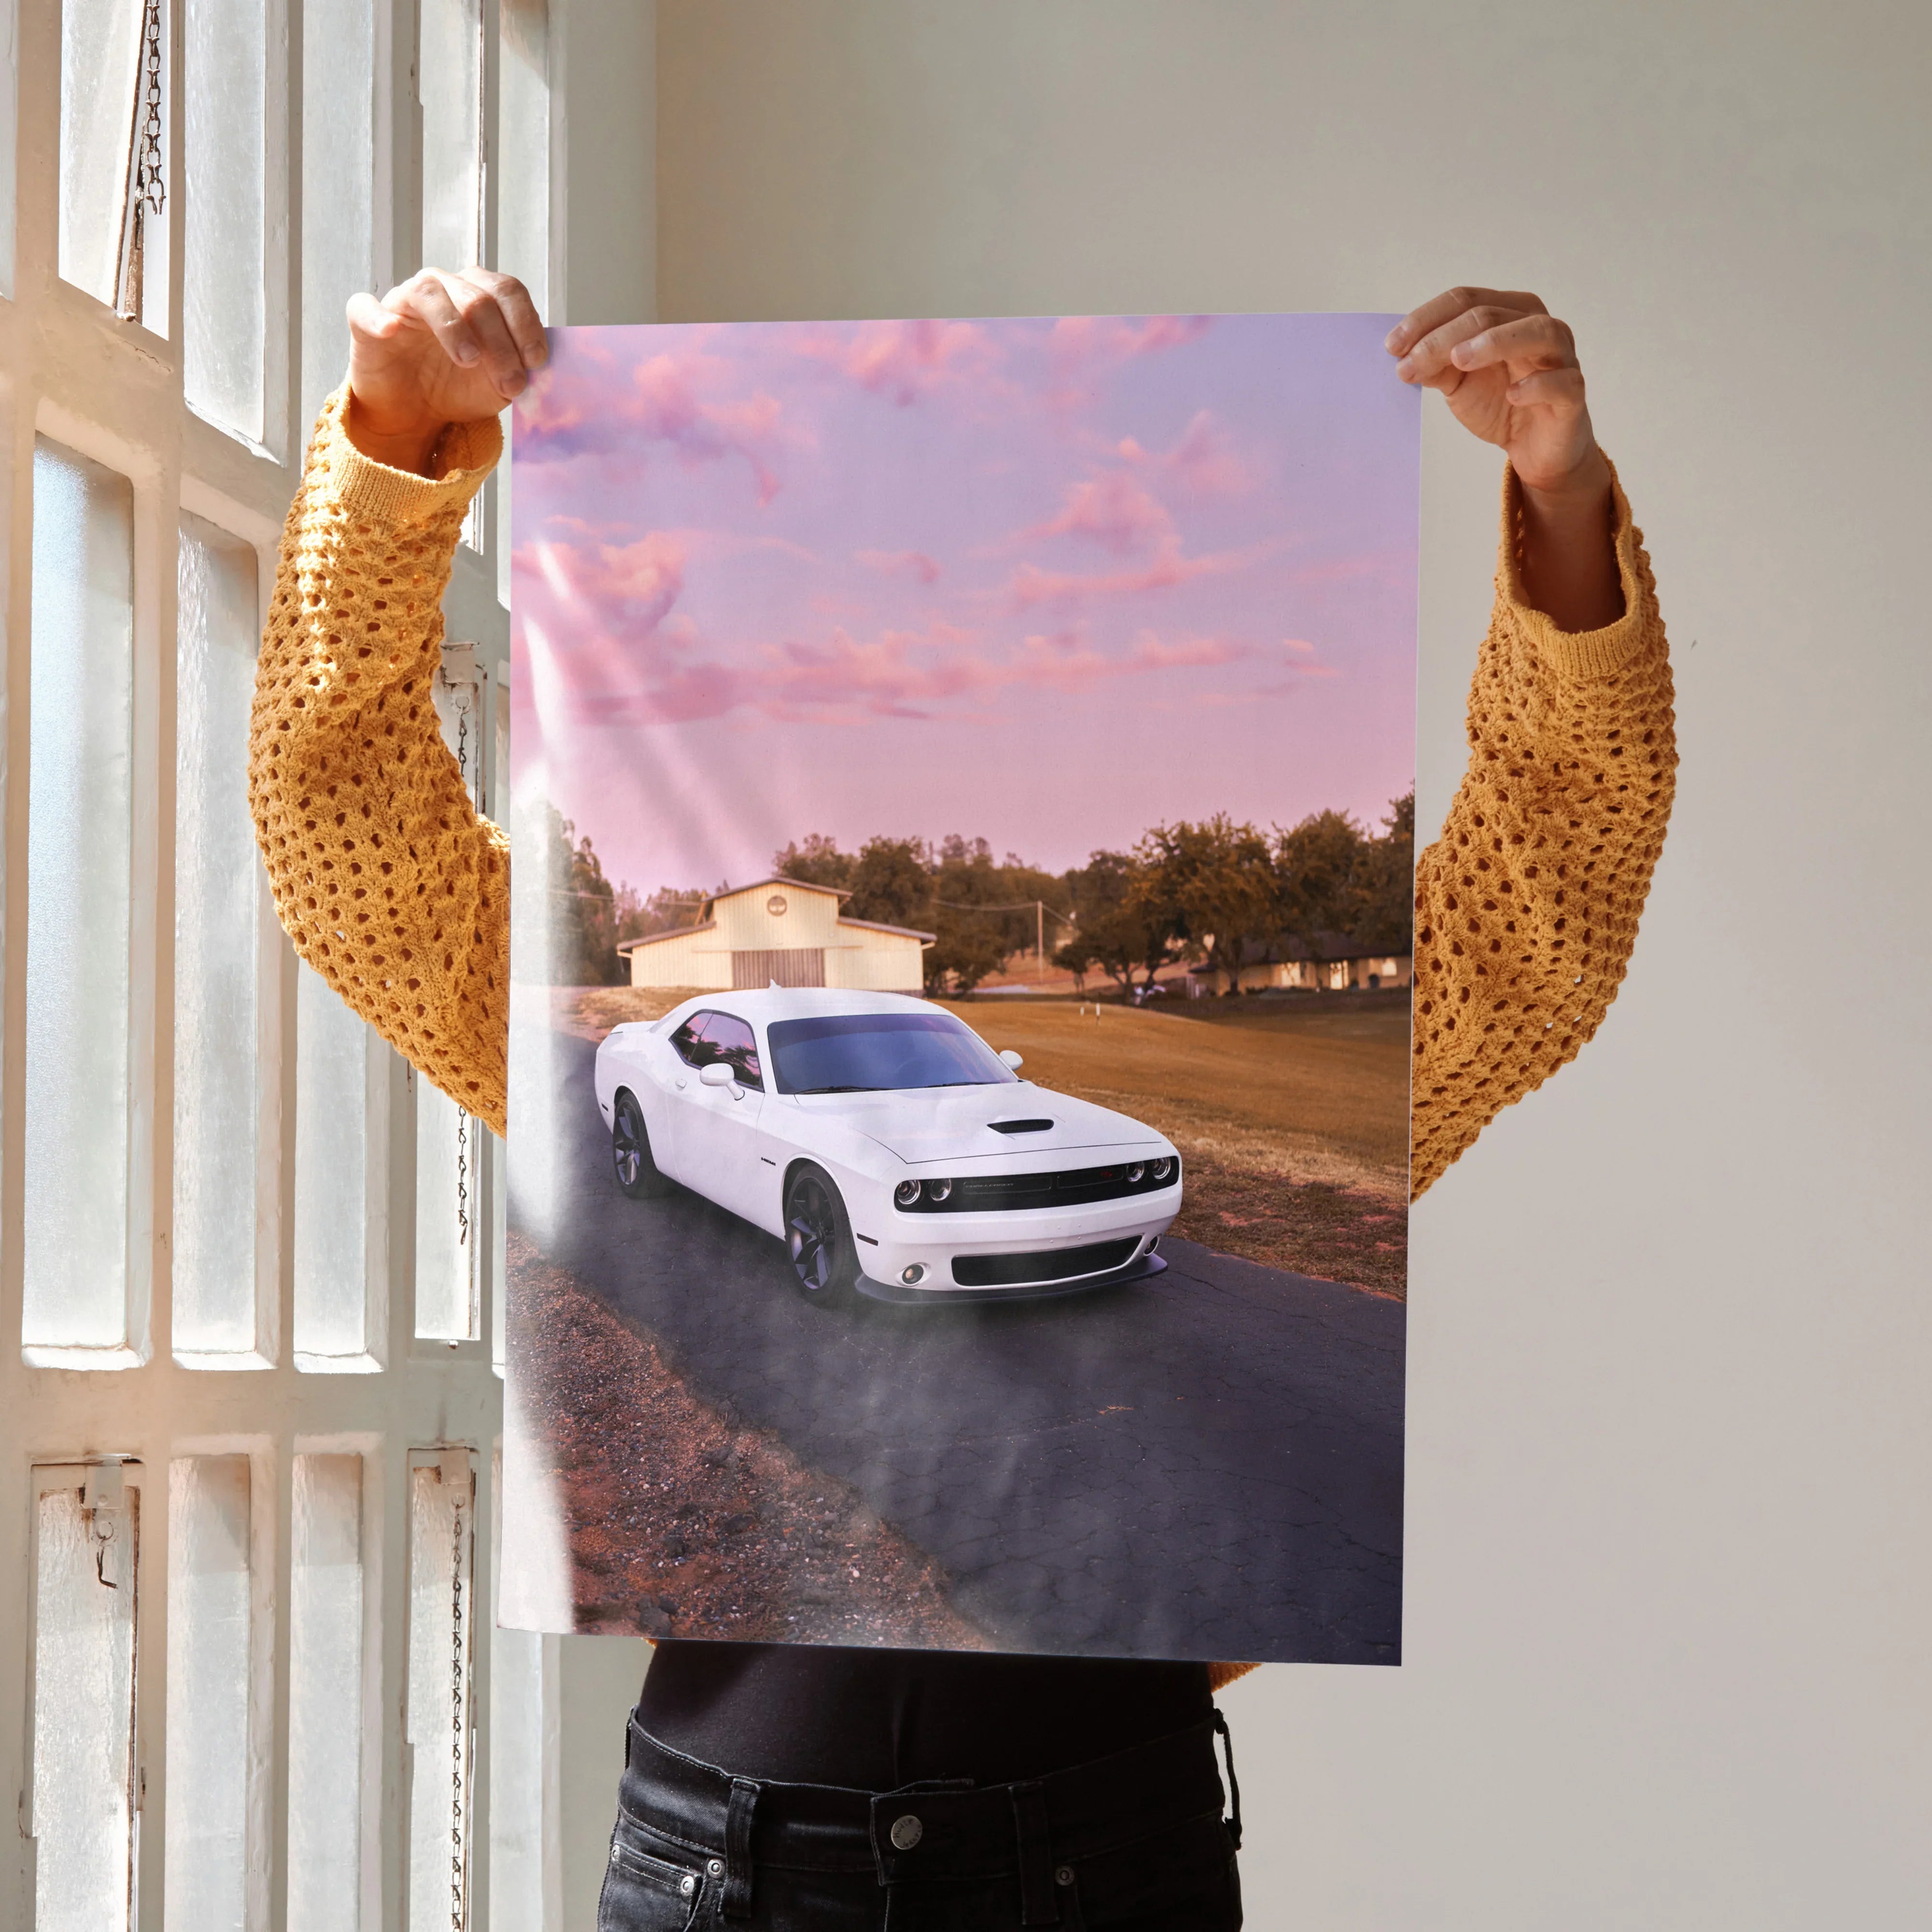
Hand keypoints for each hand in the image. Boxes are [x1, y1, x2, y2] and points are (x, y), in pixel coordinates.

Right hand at [344, 267, 546, 474]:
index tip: (537, 361)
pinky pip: (365, 307)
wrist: (416, 413)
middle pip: (477, 297)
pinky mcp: (367, 321)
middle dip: (501, 343)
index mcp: (479, 295)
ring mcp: (404, 301)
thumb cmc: (459, 387)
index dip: (526, 324)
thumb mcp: (500, 384)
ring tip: (468, 361)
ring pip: (430, 293)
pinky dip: (378, 317)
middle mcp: (444, 288)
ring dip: (454, 327)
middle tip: (511, 383)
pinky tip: (391, 331)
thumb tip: (545, 370)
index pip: (507, 291)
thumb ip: (522, 369)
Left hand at [1389, 287, 1621, 628]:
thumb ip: (1436, 365)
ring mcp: (1561, 357)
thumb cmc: (1500, 403)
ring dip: (1494, 342)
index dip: (1426, 319)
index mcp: (1508, 313)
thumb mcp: (1458, 382)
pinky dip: (1537, 384)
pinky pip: (1562, 381)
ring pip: (1536, 332)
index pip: (1465, 300)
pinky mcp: (1573, 393)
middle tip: (1409, 364)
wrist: (1534, 448)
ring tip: (1458, 360)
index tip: (1391, 347)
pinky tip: (1512, 394)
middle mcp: (1538, 325)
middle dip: (1444, 338)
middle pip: (1490, 314)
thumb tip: (1403, 355)